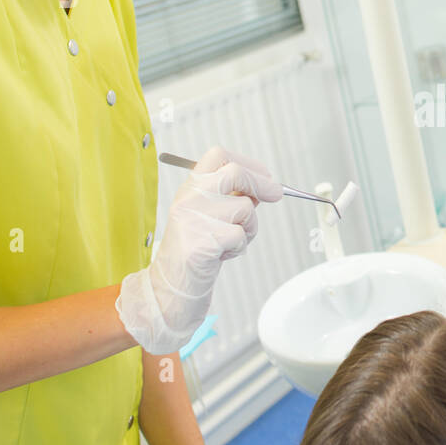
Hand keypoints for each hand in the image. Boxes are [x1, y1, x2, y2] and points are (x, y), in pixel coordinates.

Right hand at [116, 146, 281, 353]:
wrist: (169, 288)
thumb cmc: (194, 251)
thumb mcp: (209, 216)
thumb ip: (231, 197)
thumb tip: (266, 185)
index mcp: (189, 188)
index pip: (218, 156)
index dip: (247, 162)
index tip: (265, 175)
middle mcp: (188, 199)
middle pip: (235, 172)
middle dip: (261, 183)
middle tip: (276, 194)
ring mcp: (193, 219)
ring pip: (244, 208)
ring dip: (248, 227)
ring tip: (229, 241)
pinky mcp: (202, 242)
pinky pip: (240, 236)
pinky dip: (239, 247)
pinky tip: (220, 256)